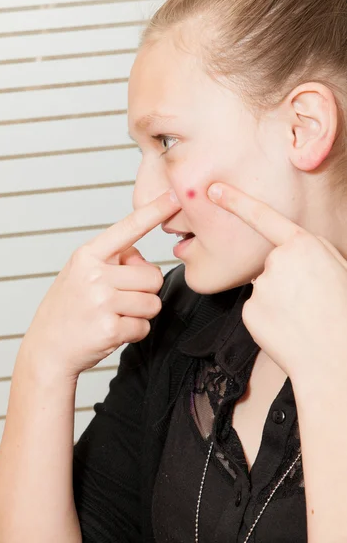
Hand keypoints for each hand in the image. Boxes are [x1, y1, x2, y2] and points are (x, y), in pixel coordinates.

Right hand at [20, 189, 180, 380]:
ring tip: (113, 314)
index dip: (154, 211)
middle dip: (145, 290)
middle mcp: (94, 275)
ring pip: (153, 303)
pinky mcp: (110, 329)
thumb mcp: (81, 272)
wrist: (47, 349)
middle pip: (153, 276)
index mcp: (87, 255)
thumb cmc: (68, 307)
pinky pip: (144, 327)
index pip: (128, 228)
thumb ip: (112, 259)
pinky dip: (134, 332)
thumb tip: (144, 260)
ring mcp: (102, 302)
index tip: (175, 196)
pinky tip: (112, 330)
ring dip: (140, 313)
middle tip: (120, 299)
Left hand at [207, 183, 346, 383]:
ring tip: (303, 317)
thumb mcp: (340, 268)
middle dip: (284, 279)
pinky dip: (269, 318)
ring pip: (263, 288)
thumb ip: (311, 253)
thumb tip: (293, 251)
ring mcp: (260, 287)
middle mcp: (276, 262)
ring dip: (278, 300)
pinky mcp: (249, 311)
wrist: (335, 359)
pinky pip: (257, 310)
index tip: (214, 190)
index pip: (262, 216)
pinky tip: (289, 329)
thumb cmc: (343, 314)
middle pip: (269, 264)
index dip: (236, 201)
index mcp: (303, 246)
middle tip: (309, 301)